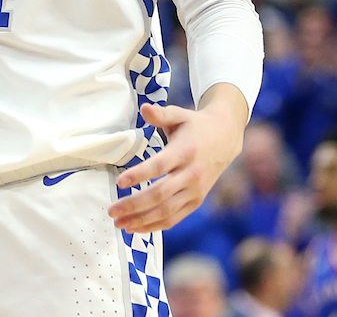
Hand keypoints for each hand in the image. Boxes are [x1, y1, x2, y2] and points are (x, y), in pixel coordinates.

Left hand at [108, 94, 244, 232]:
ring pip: (166, 211)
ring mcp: (195, 191)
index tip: (119, 182)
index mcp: (184, 152)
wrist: (225, 139)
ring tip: (119, 223)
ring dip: (142, 220)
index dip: (139, 175)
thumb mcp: (179, 115)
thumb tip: (145, 108)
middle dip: (134, 205)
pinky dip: (155, 225)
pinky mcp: (196, 201)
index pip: (159, 166)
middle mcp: (191, 175)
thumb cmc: (194, 126)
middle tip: (111, 210)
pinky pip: (175, 218)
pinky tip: (136, 227)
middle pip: (160, 194)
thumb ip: (161, 114)